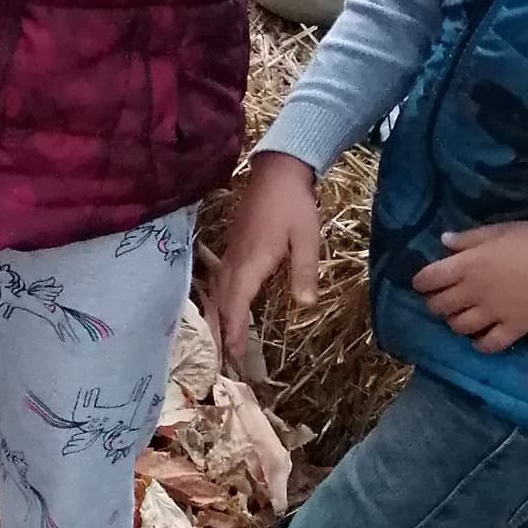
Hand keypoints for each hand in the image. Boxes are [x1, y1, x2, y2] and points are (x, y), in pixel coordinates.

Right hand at [213, 152, 319, 368]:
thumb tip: (305, 305)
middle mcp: (236, 261)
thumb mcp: (307, 239)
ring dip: (221, 314)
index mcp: (251, 263)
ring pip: (219, 290)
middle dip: (223, 329)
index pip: (237, 304)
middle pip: (222, 301)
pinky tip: (230, 303)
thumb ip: (304, 272)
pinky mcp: (234, 245)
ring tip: (224, 336)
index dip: (234, 330)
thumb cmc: (294, 205)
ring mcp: (231, 251)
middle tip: (226, 357)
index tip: (233, 355)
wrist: (277, 171)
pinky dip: (223, 298)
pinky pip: (223, 279)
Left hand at [414, 221, 527, 351]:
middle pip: (439, 306)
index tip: (424, 282)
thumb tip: (443, 242)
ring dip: (455, 322)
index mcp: (467, 265)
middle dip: (435, 303)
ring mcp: (493, 313)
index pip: (428, 279)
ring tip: (462, 315)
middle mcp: (474, 292)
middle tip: (442, 299)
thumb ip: (469, 239)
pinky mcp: (513, 329)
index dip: (421, 282)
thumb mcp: (499, 230)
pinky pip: (488, 345)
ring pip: (458, 327)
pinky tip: (481, 337)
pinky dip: (479, 344)